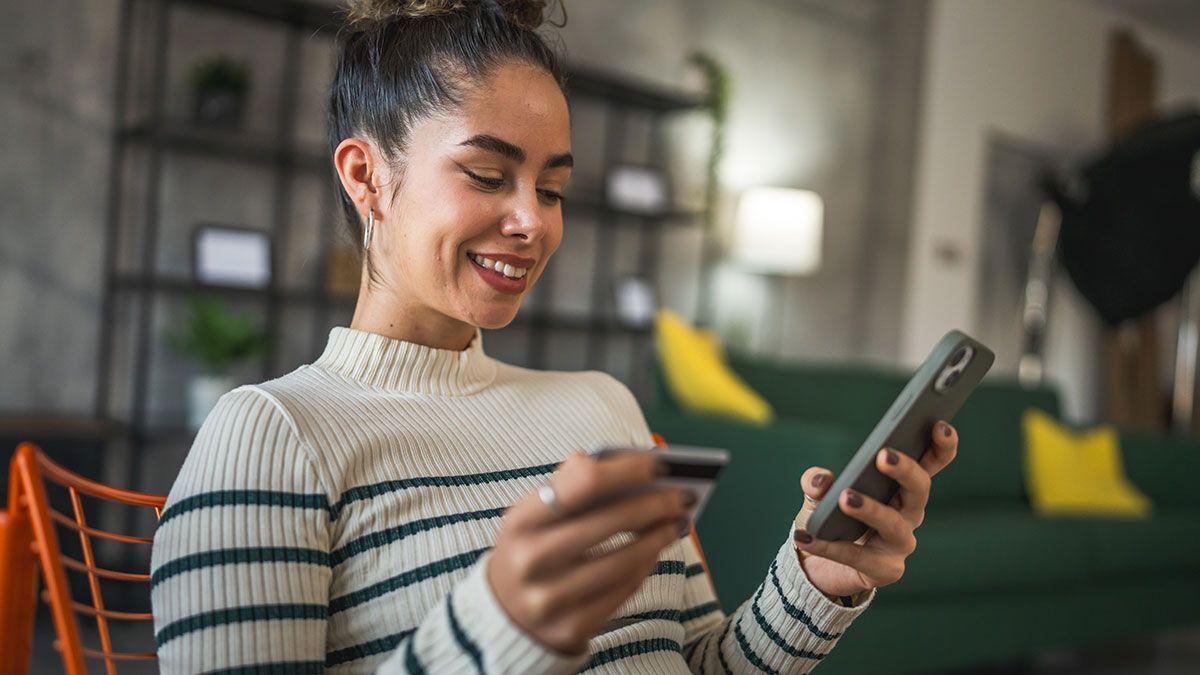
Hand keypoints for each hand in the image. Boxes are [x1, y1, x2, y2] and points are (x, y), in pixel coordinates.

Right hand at [487, 450, 691, 655]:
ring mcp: (550, 599)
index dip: (626, 470)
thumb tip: (608, 459)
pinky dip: (645, 567)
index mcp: (520, 521)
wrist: (503, 615)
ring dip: (658, 537)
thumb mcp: (532, 516)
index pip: (582, 482)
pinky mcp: (571, 627)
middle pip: (611, 521)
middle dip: (656, 504)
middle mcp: (531, 560)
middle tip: (683, 495)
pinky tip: (655, 551)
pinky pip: (623, 591)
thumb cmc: (531, 549)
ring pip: (623, 561)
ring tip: (677, 522)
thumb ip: (567, 485)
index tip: (657, 463)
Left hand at [792, 421, 958, 598]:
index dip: (942, 446)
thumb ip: (818, 482)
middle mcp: (909, 514)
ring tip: (844, 497)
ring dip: (870, 509)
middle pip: (919, 489)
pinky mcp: (884, 570)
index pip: (931, 463)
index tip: (939, 425)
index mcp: (902, 487)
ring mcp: (900, 543)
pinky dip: (829, 546)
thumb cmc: (831, 519)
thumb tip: (821, 480)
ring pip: (893, 524)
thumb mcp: (821, 493)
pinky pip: (857, 556)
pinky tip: (805, 536)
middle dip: (905, 470)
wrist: (819, 566)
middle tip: (883, 455)